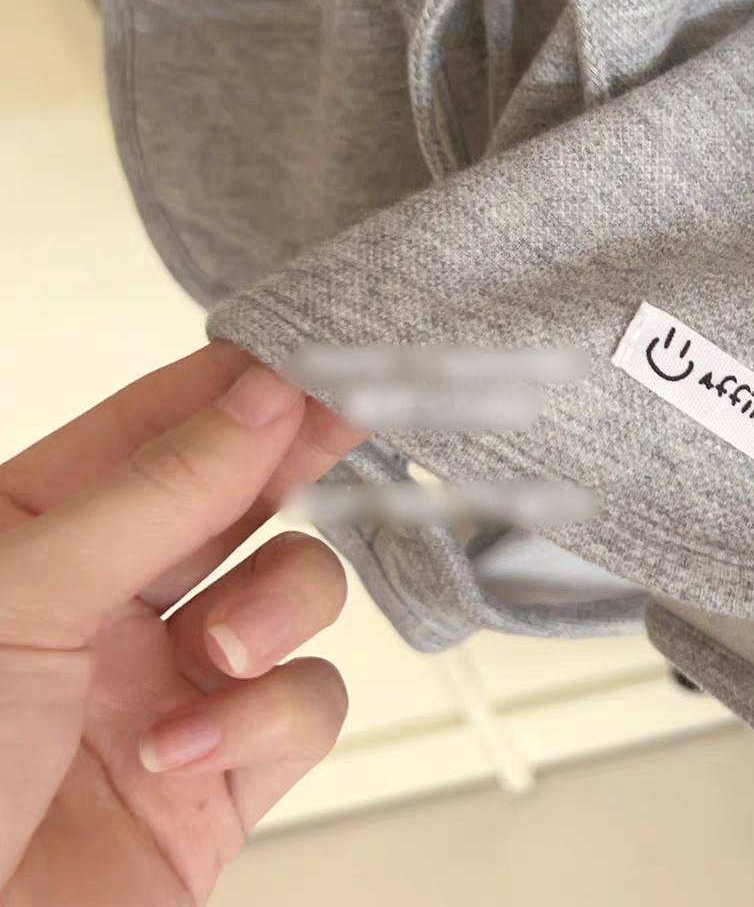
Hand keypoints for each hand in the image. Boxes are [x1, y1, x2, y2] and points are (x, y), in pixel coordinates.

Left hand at [0, 341, 363, 906]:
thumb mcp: (23, 597)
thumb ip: (157, 493)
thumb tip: (260, 399)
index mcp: (39, 537)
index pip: (157, 428)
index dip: (236, 383)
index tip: (309, 351)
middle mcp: (112, 603)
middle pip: (241, 495)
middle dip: (296, 455)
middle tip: (353, 413)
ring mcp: (177, 684)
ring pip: (294, 591)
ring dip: (278, 609)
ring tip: (220, 652)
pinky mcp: (229, 770)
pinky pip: (306, 705)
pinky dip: (263, 721)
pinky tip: (187, 752)